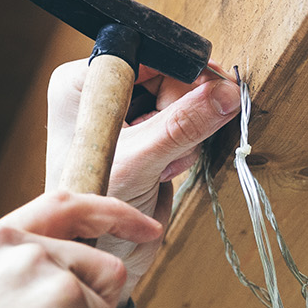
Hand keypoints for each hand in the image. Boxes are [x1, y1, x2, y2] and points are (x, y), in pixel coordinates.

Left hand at [45, 59, 240, 299]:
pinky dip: (186, 147)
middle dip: (181, 109)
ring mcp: (125, 114)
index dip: (180, 70)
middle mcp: (101, 93)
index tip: (212, 88)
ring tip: (164, 164)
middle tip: (175, 143)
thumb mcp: (139, 161)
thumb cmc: (96, 209)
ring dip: (185, 134)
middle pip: (168, 74)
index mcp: (82, 84)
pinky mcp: (147, 135)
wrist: (103, 254)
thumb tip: (226, 93)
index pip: (144, 52)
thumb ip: (182, 125)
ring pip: (182, 99)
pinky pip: (185, 123)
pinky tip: (167, 169)